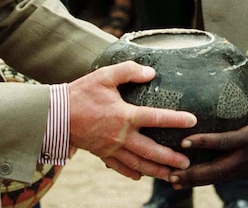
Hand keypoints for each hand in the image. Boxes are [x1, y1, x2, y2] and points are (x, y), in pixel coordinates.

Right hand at [68, 61, 196, 180]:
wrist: (55, 115)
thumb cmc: (81, 93)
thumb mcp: (105, 76)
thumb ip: (129, 71)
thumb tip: (150, 72)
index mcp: (124, 115)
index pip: (156, 117)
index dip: (176, 119)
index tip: (192, 121)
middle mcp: (120, 135)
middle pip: (151, 150)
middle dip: (170, 158)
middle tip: (186, 163)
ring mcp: (111, 148)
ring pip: (138, 163)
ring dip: (156, 171)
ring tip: (171, 176)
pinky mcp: (102, 154)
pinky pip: (119, 167)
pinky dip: (132, 173)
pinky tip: (140, 176)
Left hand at [169, 60, 247, 187]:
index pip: (224, 142)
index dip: (204, 142)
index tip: (184, 143)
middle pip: (216, 170)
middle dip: (193, 174)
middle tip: (170, 175)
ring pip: (219, 177)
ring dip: (197, 179)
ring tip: (175, 181)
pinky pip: (227, 176)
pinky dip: (211, 178)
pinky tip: (198, 178)